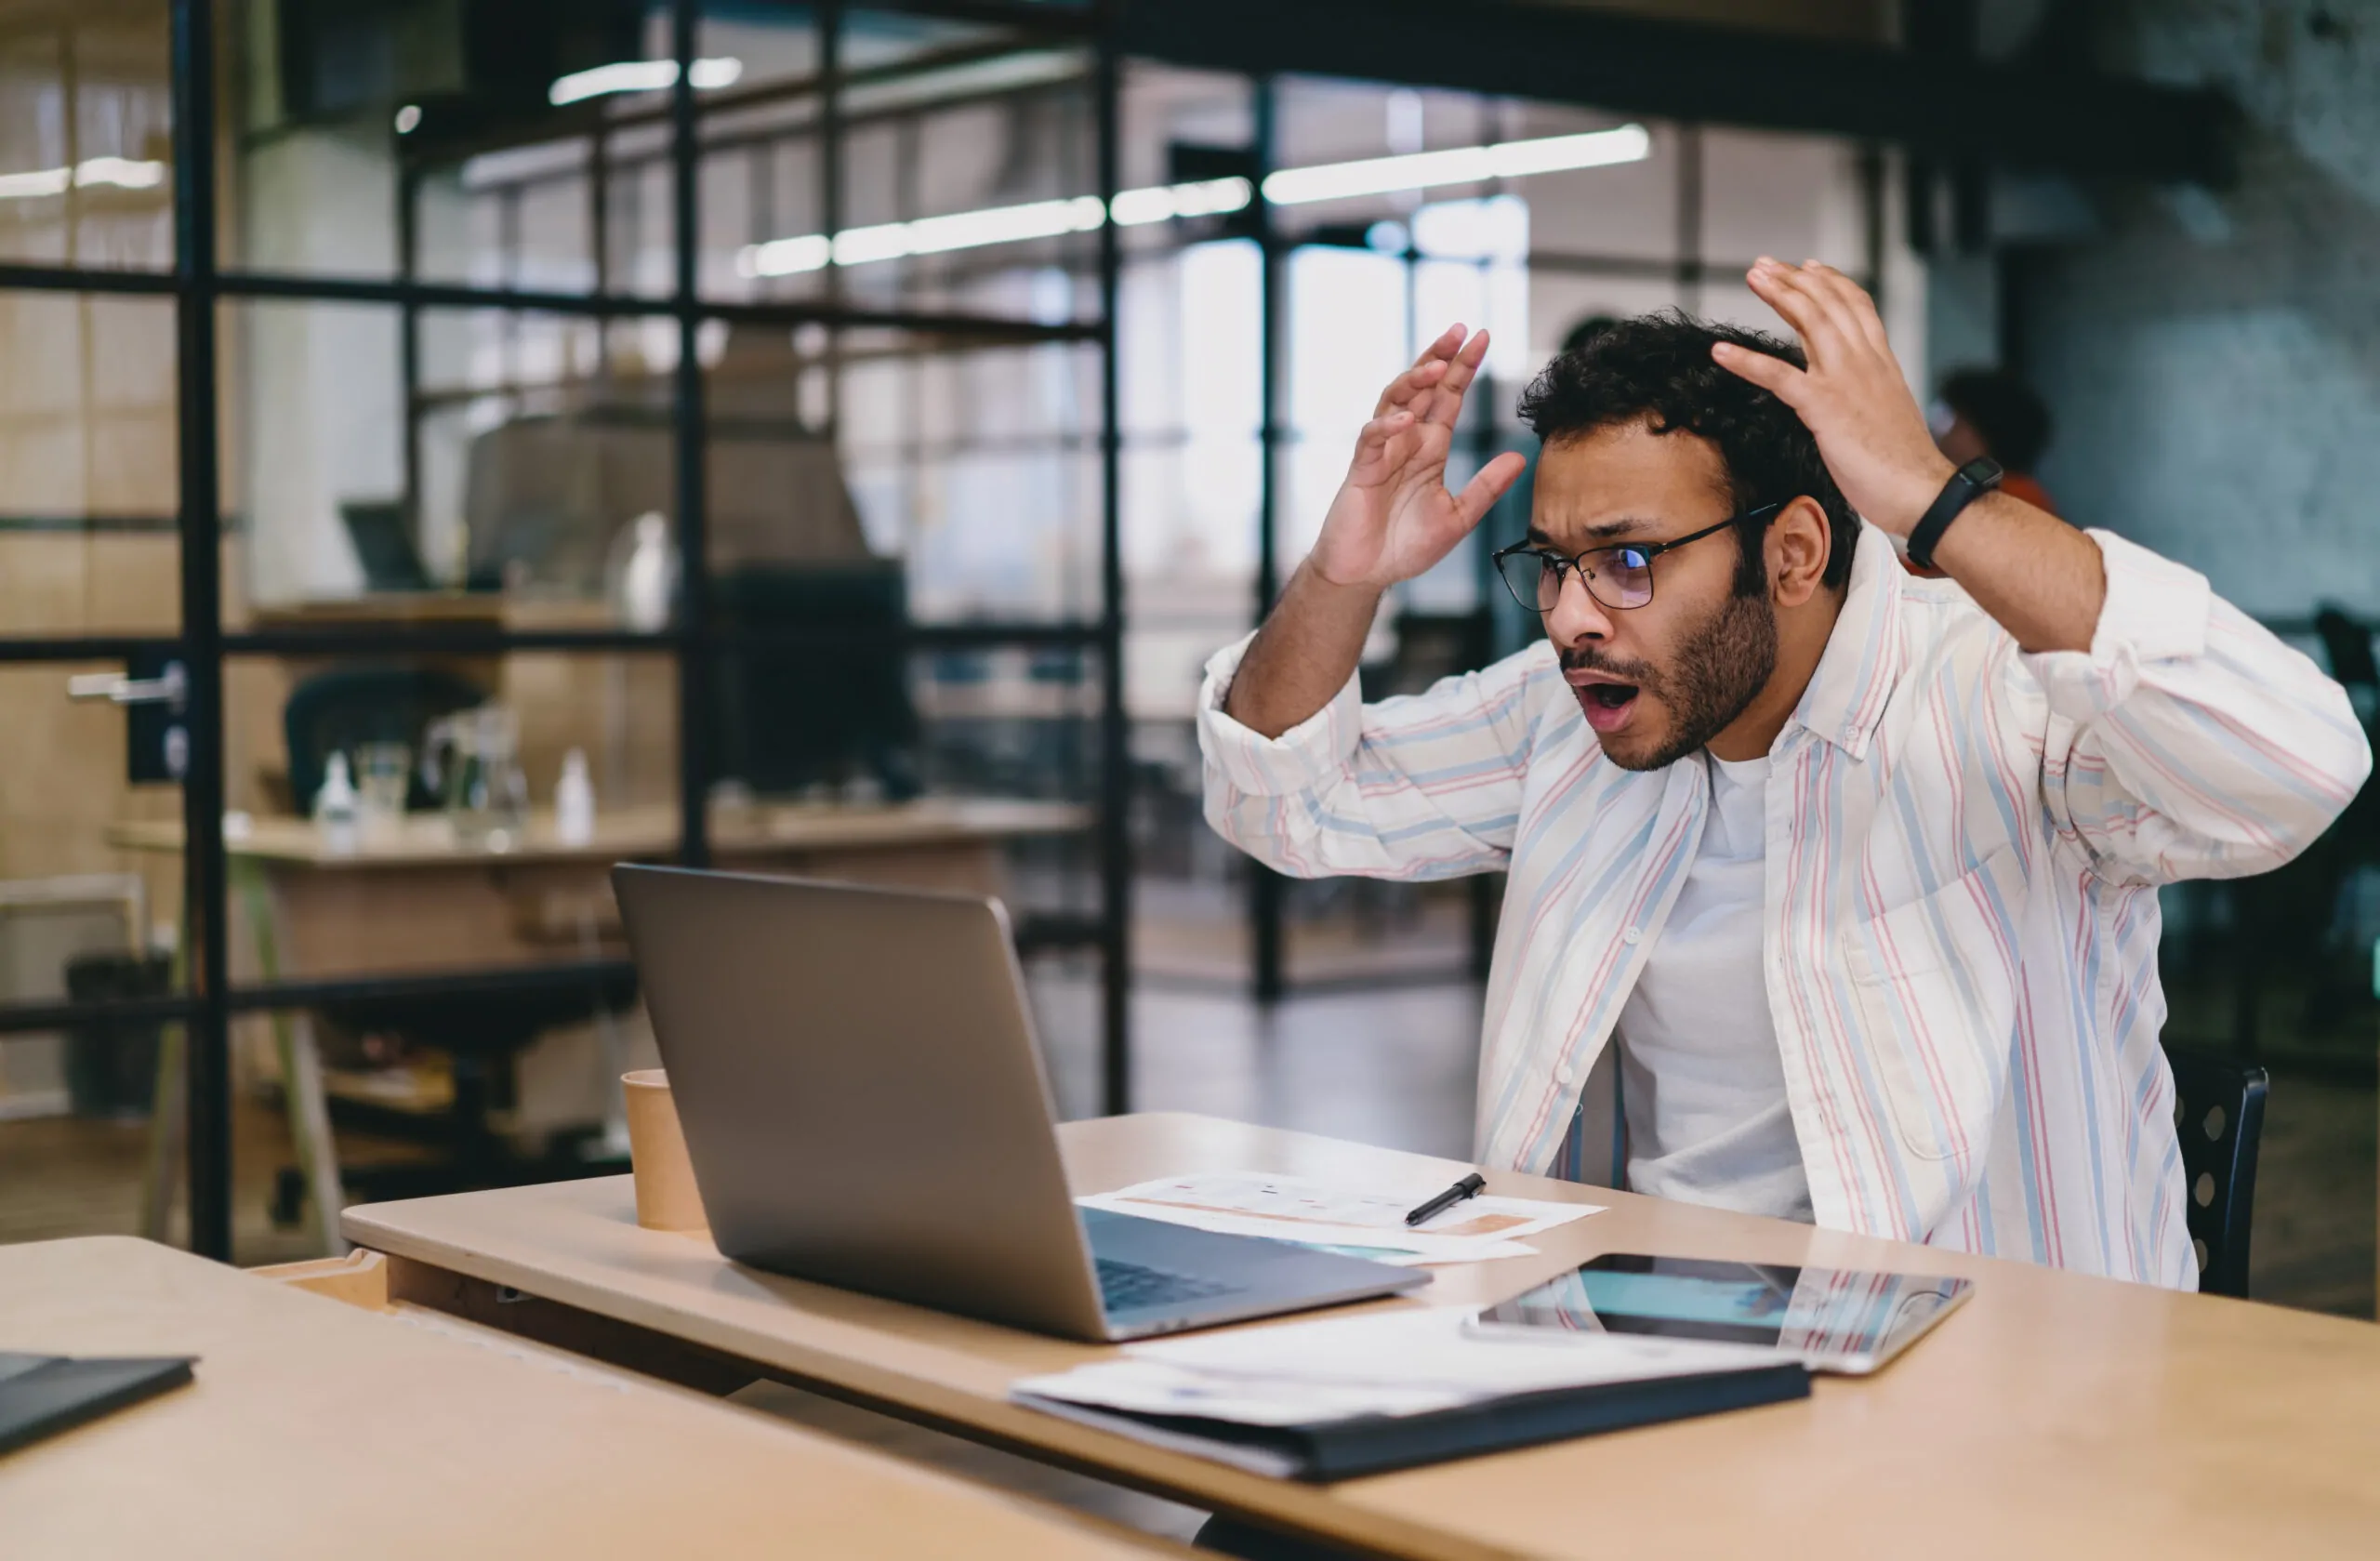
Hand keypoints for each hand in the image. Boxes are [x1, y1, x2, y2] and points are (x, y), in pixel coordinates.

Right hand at [1308, 324, 1528, 590]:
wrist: (1367, 574)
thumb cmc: (1405, 546)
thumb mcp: (1458, 517)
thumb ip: (1487, 487)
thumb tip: (1520, 458)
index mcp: (1430, 448)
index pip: (1449, 397)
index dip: (1464, 367)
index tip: (1483, 337)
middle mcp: (1406, 441)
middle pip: (1422, 387)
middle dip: (1440, 356)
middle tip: (1461, 329)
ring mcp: (1382, 452)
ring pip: (1394, 401)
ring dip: (1414, 380)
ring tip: (1438, 364)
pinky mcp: (1361, 470)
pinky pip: (1371, 439)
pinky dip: (1387, 426)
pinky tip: (1406, 418)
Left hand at [1712, 259, 1955, 537]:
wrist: (1921, 491)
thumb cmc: (1904, 465)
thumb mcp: (1888, 415)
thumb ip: (1866, 395)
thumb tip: (1850, 396)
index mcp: (1882, 363)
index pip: (1857, 307)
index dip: (1831, 282)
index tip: (1808, 266)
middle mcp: (1865, 362)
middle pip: (1828, 304)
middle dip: (1794, 279)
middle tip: (1764, 264)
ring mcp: (1845, 380)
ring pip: (1809, 322)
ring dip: (1778, 295)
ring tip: (1752, 277)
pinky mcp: (1824, 406)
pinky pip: (1778, 376)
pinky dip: (1746, 361)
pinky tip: (1721, 351)